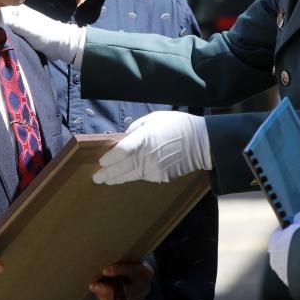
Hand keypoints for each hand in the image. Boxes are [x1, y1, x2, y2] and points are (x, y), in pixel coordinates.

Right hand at [3, 4, 84, 63]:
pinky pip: (7, 37)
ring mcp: (17, 26)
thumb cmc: (46, 34)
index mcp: (16, 9)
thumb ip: (11, 22)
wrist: (62, 45)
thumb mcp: (27, 28)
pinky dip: (2, 41)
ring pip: (0, 29)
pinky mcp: (19, 36)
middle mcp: (15, 16)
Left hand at [89, 261, 153, 299]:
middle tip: (94, 286)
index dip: (119, 270)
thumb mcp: (128, 259)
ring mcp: (138, 298)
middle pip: (126, 292)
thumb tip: (101, 262)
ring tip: (94, 288)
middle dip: (108, 290)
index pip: (132, 271)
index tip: (105, 271)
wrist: (138, 275)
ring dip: (104, 296)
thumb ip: (120, 261)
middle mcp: (144, 287)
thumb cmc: (130, 263)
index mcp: (144, 272)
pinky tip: (98, 294)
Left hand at [92, 111, 211, 184]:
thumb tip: (125, 138)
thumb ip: (137, 128)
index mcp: (145, 139)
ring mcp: (155, 169)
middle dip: (108, 174)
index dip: (110, 158)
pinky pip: (145, 176)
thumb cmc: (177, 125)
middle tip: (97, 178)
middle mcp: (147, 156)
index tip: (101, 162)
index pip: (122, 151)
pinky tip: (130, 175)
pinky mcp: (162, 177)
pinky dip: (136, 176)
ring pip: (131, 176)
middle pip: (122, 168)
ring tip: (108, 181)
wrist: (202, 142)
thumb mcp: (154, 119)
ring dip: (118, 178)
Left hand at [268, 211, 299, 286]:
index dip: (288, 233)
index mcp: (274, 242)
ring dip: (298, 263)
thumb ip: (299, 220)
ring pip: (289, 266)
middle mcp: (274, 258)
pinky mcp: (292, 285)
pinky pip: (297, 278)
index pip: (278, 235)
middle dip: (292, 249)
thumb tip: (299, 215)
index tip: (297, 232)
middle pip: (283, 252)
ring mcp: (282, 273)